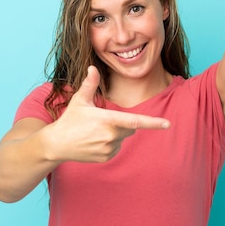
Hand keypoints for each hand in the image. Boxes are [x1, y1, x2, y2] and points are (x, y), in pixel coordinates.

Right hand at [47, 66, 169, 162]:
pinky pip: (117, 148)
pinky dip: (111, 144)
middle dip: (122, 123)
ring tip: (95, 132)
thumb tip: (92, 68)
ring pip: (123, 138)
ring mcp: (109, 149)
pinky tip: (95, 141)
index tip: (167, 124)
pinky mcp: (106, 157)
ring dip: (116, 134)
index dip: (153, 123)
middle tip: (102, 121)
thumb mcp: (80, 100)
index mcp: (107, 120)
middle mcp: (111, 136)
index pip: (135, 121)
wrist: (57, 144)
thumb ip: (90, 84)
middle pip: (130, 127)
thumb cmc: (70, 120)